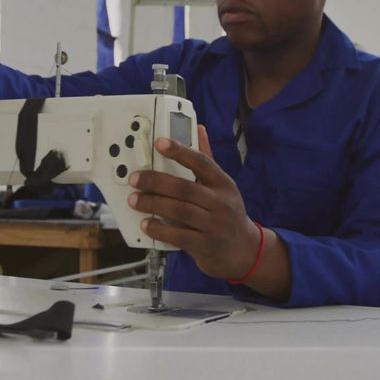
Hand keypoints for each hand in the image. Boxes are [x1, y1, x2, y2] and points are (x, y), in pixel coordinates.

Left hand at [128, 126, 260, 279]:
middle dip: (156, 182)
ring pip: (180, 212)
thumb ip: (207, 159)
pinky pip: (179, 236)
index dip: (180, 151)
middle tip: (134, 179)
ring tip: (134, 200)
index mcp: (223, 184)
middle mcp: (221, 203)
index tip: (159, 142)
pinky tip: (146, 224)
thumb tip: (199, 128)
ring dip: (153, 204)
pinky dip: (160, 230)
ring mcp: (214, 226)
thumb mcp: (223, 186)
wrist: (245, 251)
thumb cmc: (228, 214)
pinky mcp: (206, 246)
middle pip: (185, 188)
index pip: (202, 162)